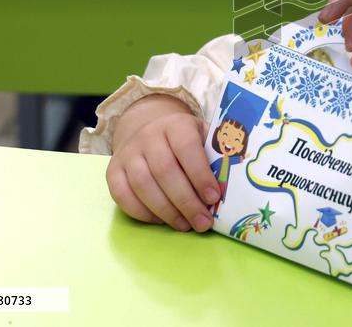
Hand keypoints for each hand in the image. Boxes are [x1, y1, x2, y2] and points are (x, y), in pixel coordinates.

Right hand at [107, 94, 219, 231]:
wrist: (147, 129)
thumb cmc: (185, 140)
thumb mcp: (204, 136)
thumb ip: (217, 153)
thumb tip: (239, 175)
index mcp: (176, 125)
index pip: (187, 148)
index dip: (200, 175)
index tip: (214, 198)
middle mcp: (148, 137)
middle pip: (165, 172)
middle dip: (186, 202)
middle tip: (203, 222)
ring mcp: (128, 154)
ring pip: (143, 185)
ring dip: (166, 211)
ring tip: (186, 226)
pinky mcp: (113, 171)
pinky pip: (123, 196)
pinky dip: (143, 213)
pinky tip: (162, 221)